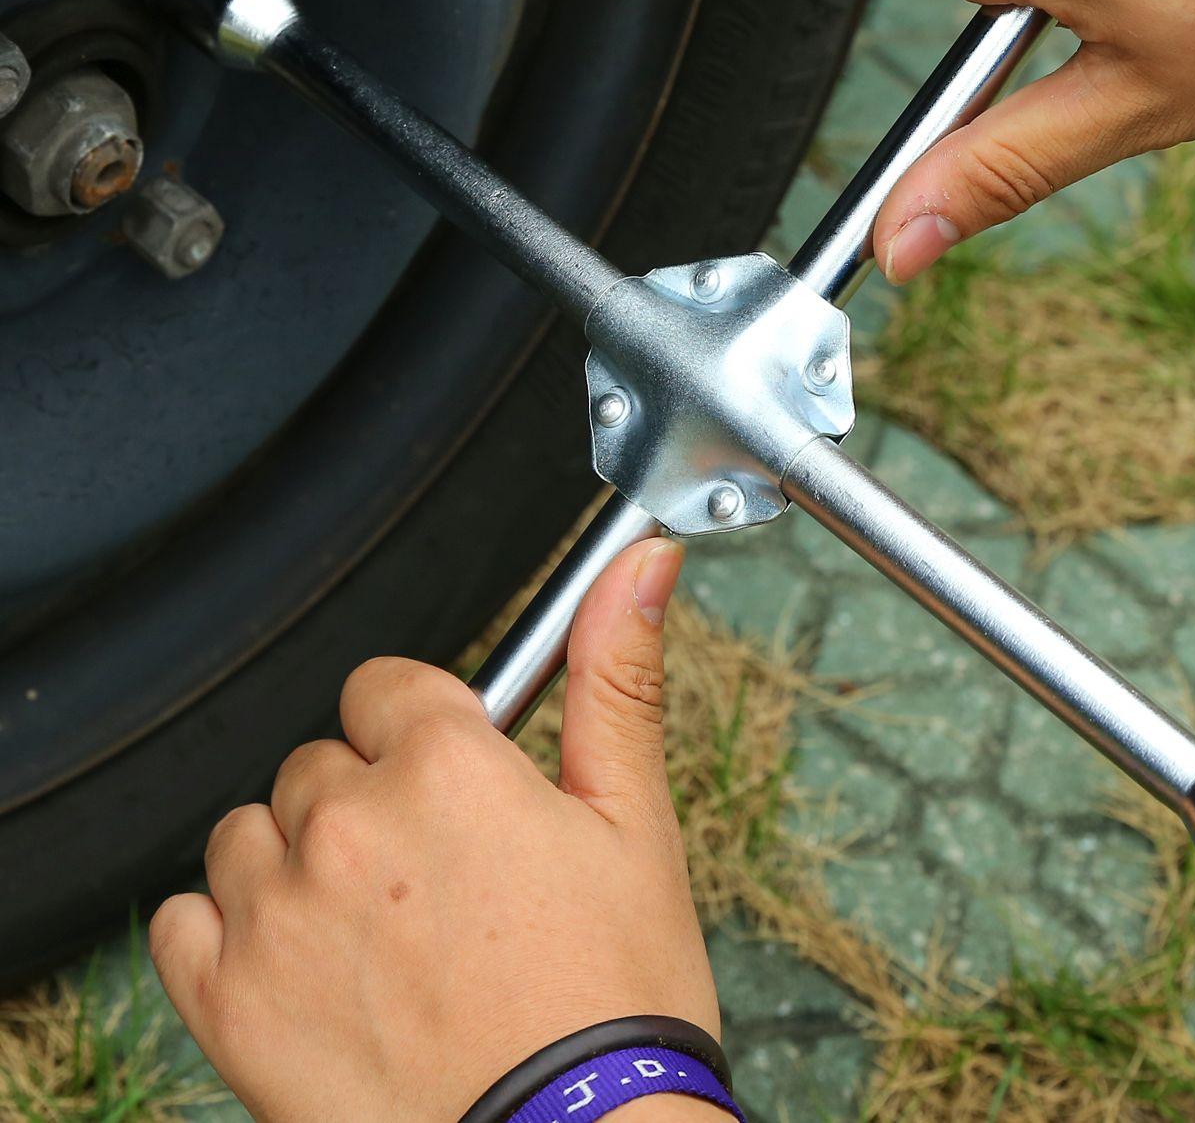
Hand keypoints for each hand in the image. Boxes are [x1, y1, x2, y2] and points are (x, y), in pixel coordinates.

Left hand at [150, 539, 722, 1122]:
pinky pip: (182, 919)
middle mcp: (347, 820)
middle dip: (370, 803)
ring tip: (373, 933)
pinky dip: (226, 932)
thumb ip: (619, 676)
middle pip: (322, 762)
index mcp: (446, 764)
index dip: (425, 732)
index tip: (453, 785)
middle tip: (436, 885)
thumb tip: (640, 565)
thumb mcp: (634, 824)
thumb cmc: (610, 1001)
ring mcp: (277, 911)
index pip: (386, 687)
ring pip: (252, 832)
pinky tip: (299, 965)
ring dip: (297, 863)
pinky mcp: (227, 1001)